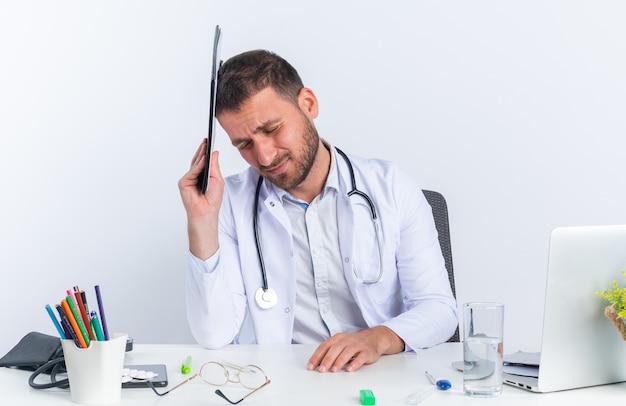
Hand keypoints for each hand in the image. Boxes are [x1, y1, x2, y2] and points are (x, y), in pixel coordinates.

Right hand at [178, 138, 223, 258]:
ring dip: (200, 155)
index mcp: (203, 175)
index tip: (209, 141)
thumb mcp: (217, 180)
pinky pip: (192, 172)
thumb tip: (214, 153)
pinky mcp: (184, 183)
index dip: (206, 151)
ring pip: (195, 164)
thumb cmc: (212, 200)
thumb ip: (214, 166)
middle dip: (202, 150)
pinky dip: (197, 166)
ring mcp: (188, 179)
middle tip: (206, 140)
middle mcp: (194, 176)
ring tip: (205, 145)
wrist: (206, 213)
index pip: (204, 161)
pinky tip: (203, 160)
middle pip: (198, 160)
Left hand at [306, 326, 404, 372]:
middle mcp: (347, 340)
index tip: (311, 366)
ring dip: (339, 361)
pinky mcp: (367, 352)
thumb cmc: (353, 343)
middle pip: (335, 348)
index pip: (324, 346)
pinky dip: (355, 363)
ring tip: (334, 370)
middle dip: (327, 360)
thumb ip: (330, 352)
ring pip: (347, 352)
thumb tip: (317, 365)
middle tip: (321, 370)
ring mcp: (357, 345)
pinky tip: (350, 369)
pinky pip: (361, 357)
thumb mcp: (340, 344)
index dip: (317, 357)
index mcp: (338, 338)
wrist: (373, 338)